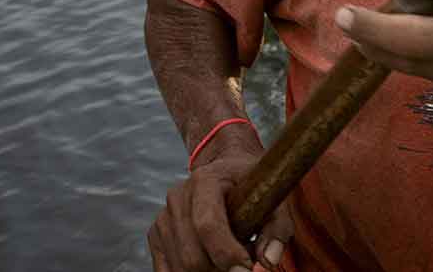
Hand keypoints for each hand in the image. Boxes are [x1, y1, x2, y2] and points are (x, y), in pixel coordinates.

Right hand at [147, 134, 293, 271]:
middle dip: (219, 268)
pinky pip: (167, 270)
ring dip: (208, 271)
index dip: (227, 253)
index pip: (208, 225)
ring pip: (180, 268)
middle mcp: (178, 197)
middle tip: (242, 262)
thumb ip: (276, 228)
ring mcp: (163, 217)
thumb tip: (269, 261)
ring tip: (228, 257)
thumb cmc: (250, 184)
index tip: (247, 268)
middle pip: (192, 256)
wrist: (226, 170)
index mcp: (205, 181)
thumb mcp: (272, 196)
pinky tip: (211, 261)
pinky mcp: (156, 235)